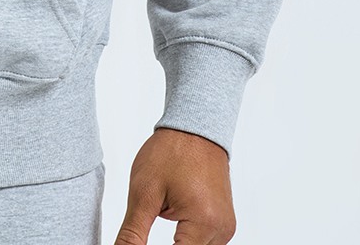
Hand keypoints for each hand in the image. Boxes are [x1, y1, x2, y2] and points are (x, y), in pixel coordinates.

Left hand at [112, 129, 234, 244]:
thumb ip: (133, 232)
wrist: (194, 127)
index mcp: (204, 222)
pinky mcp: (225, 222)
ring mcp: (226, 227)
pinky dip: (188, 238)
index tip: (138, 242)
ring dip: (180, 244)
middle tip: (150, 221)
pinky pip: (206, 242)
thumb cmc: (171, 151)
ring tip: (165, 212)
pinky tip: (175, 215)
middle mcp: (221, 229)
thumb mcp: (143, 192)